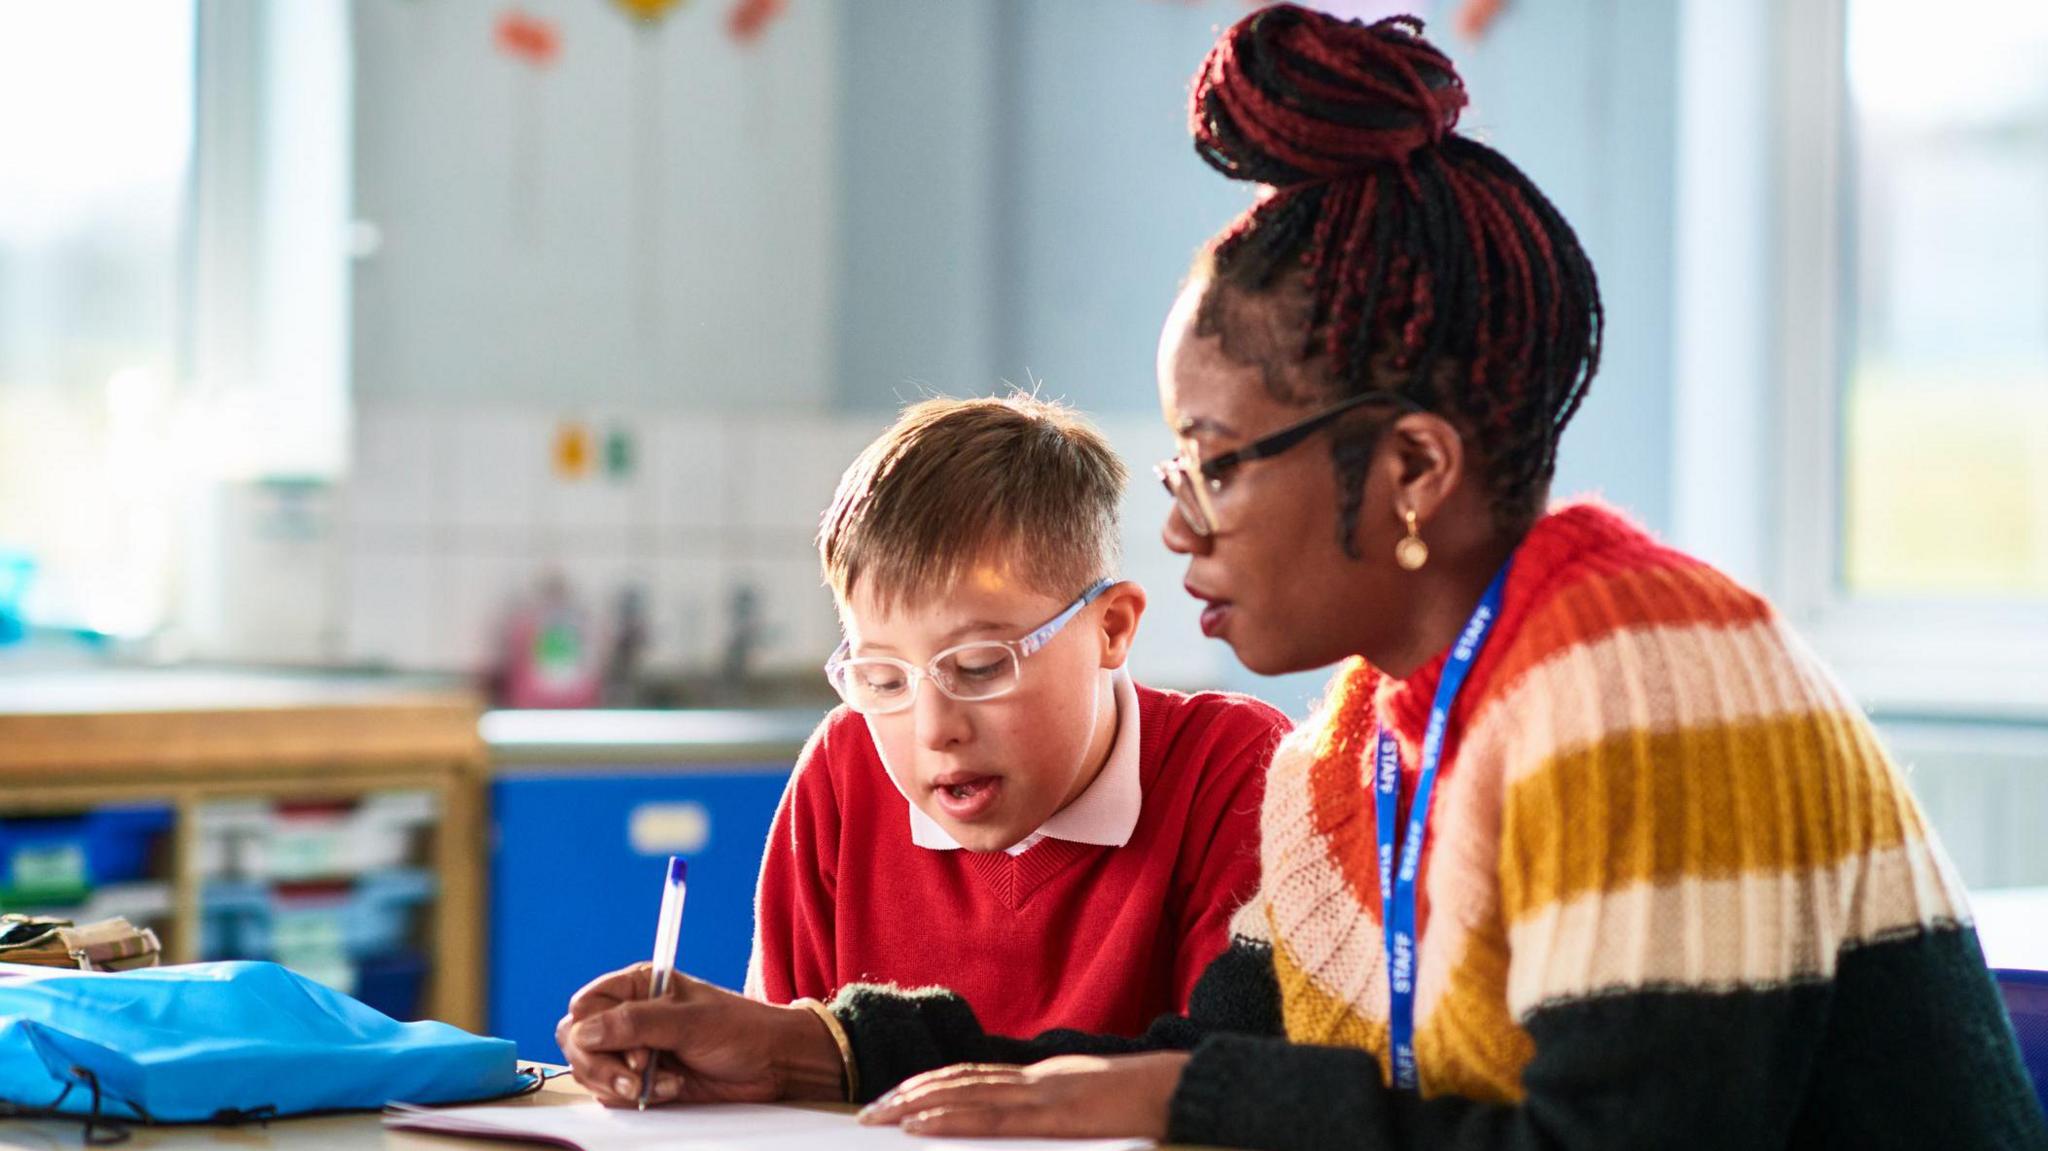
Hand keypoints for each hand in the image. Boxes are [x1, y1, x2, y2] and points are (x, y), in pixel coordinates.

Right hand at [553, 964, 844, 1107]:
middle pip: (578, 1043)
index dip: (595, 1031)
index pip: (584, 1007)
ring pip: (591, 1073)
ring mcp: (632, 1050)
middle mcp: (628, 1016)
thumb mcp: (689, 1022)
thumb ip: (635, 1025)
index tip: (631, 1048)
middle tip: (637, 1076)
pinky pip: (614, 1095)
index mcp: (636, 986)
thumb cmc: (740, 1029)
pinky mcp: (642, 1079)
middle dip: (603, 1066)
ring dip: (623, 1085)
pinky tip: (672, 1088)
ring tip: (666, 1082)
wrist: (772, 1064)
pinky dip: (637, 1098)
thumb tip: (582, 1032)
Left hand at [856, 1051, 1189, 1139]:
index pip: (973, 1076)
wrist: (1181, 1089)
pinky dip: (949, 1119)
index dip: (931, 1085)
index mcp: (1042, 1079)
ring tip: (881, 1117)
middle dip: (909, 1096)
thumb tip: (1030, 1120)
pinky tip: (921, 1126)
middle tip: (869, 1112)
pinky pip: (990, 1117)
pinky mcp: (1051, 1115)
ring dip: (916, 1106)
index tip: (897, 1098)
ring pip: (965, 1095)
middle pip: (958, 1082)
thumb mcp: (1093, 1105)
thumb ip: (1057, 1109)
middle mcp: (1034, 1081)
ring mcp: (1041, 1095)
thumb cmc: (1145, 1104)